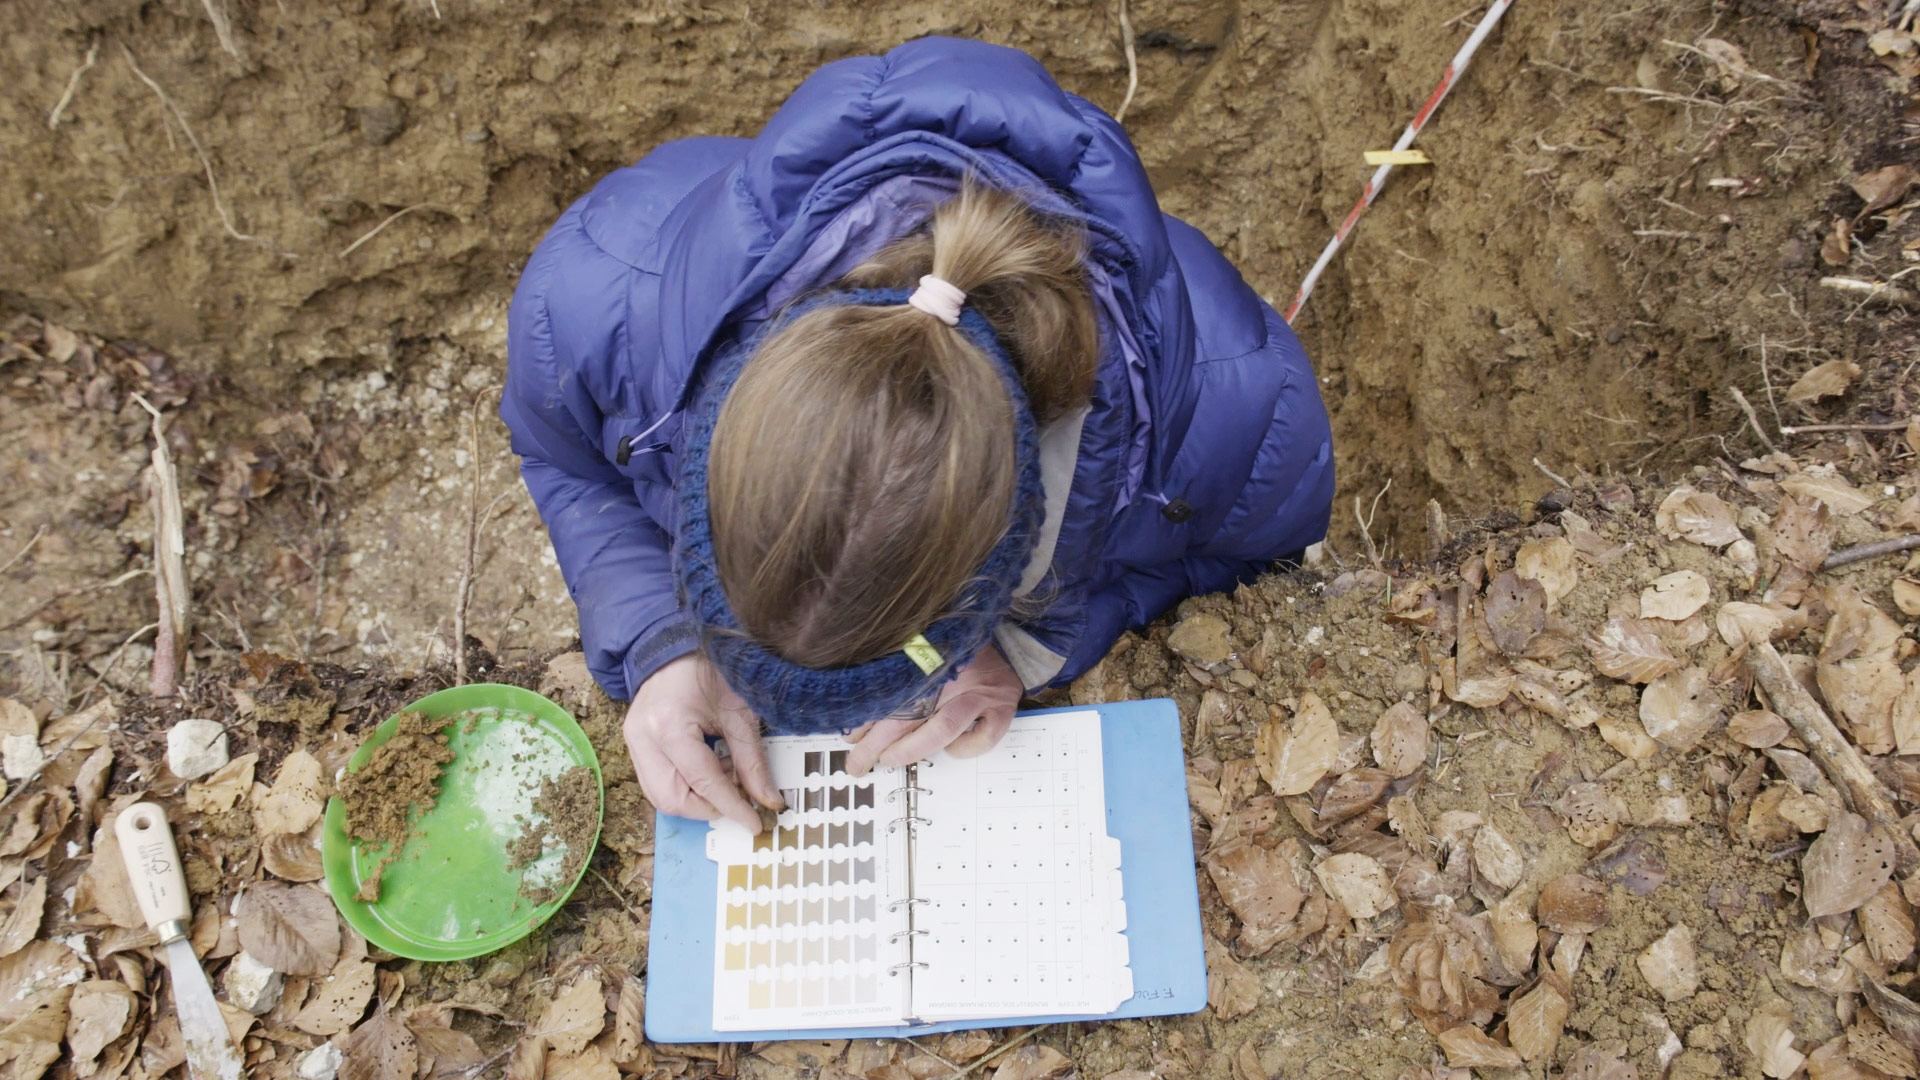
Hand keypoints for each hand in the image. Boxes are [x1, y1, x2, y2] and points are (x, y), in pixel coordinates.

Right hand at [623, 654, 781, 830]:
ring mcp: (632, 742)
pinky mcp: (632, 745)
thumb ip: (752, 761)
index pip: (703, 781)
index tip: (754, 823)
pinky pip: (657, 783)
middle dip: (709, 808)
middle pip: (673, 799)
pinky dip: (685, 786)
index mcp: (669, 724)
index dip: (731, 806)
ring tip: (725, 774)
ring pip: (661, 797)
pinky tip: (708, 767)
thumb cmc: (709, 670)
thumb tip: (768, 801)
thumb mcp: (740, 712)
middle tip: (740, 797)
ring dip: (697, 799)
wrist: (677, 648)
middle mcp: (643, 737)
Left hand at [846, 646, 1021, 774]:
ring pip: (942, 727)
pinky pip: (984, 737)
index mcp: (933, 655)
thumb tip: (862, 708)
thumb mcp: (927, 649)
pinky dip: (964, 748)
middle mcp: (955, 673)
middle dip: (877, 743)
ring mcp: (980, 693)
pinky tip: (950, 751)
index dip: (866, 716)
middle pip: (909, 712)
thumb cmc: (960, 650)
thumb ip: (902, 671)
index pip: (890, 691)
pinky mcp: (1003, 709)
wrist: (1009, 645)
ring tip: (888, 760)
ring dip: (910, 749)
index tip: (849, 733)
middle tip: (857, 761)